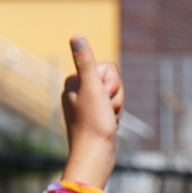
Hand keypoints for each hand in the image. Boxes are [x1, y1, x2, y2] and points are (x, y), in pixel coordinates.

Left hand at [61, 35, 122, 186]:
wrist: (94, 156)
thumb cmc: (93, 123)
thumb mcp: (92, 88)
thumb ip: (86, 61)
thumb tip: (77, 36)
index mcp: (74, 80)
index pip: (108, 69)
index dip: (112, 84)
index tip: (103, 99)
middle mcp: (78, 90)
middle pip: (112, 81)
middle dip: (115, 96)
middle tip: (106, 111)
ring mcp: (86, 104)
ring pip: (114, 95)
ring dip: (117, 107)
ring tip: (107, 120)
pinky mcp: (93, 116)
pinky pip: (112, 108)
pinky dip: (114, 117)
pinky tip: (108, 126)